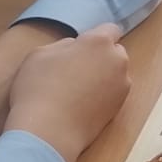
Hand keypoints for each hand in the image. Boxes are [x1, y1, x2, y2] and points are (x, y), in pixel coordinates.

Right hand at [5, 24, 130, 161]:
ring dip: (102, 76)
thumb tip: (76, 48)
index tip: (81, 48)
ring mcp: (122, 86)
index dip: (95, 37)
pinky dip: (103, 95)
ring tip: (77, 90)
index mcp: (99, 42)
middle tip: (75, 70)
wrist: (48, 132)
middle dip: (100, 57)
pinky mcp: (120, 108)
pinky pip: (113, 93)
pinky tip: (82, 104)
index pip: (110, 30)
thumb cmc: (39, 88)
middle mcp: (118, 60)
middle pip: (113, 52)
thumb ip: (64, 45)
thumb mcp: (40, 54)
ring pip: (114, 74)